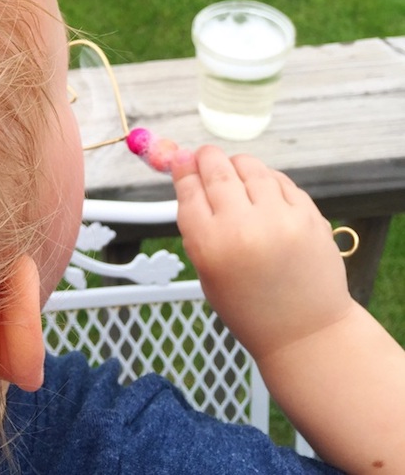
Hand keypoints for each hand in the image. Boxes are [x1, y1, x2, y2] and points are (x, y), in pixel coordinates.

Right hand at [170, 145, 353, 361]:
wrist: (305, 332)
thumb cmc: (249, 306)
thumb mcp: (207, 272)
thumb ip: (197, 224)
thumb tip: (187, 172)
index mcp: (210, 246)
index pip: (188, 189)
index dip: (182, 169)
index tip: (181, 159)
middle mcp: (243, 227)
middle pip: (216, 169)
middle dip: (206, 158)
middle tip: (204, 157)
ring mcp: (279, 218)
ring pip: (249, 166)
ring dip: (237, 166)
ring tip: (236, 177)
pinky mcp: (308, 215)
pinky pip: (279, 180)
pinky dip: (266, 181)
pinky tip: (263, 193)